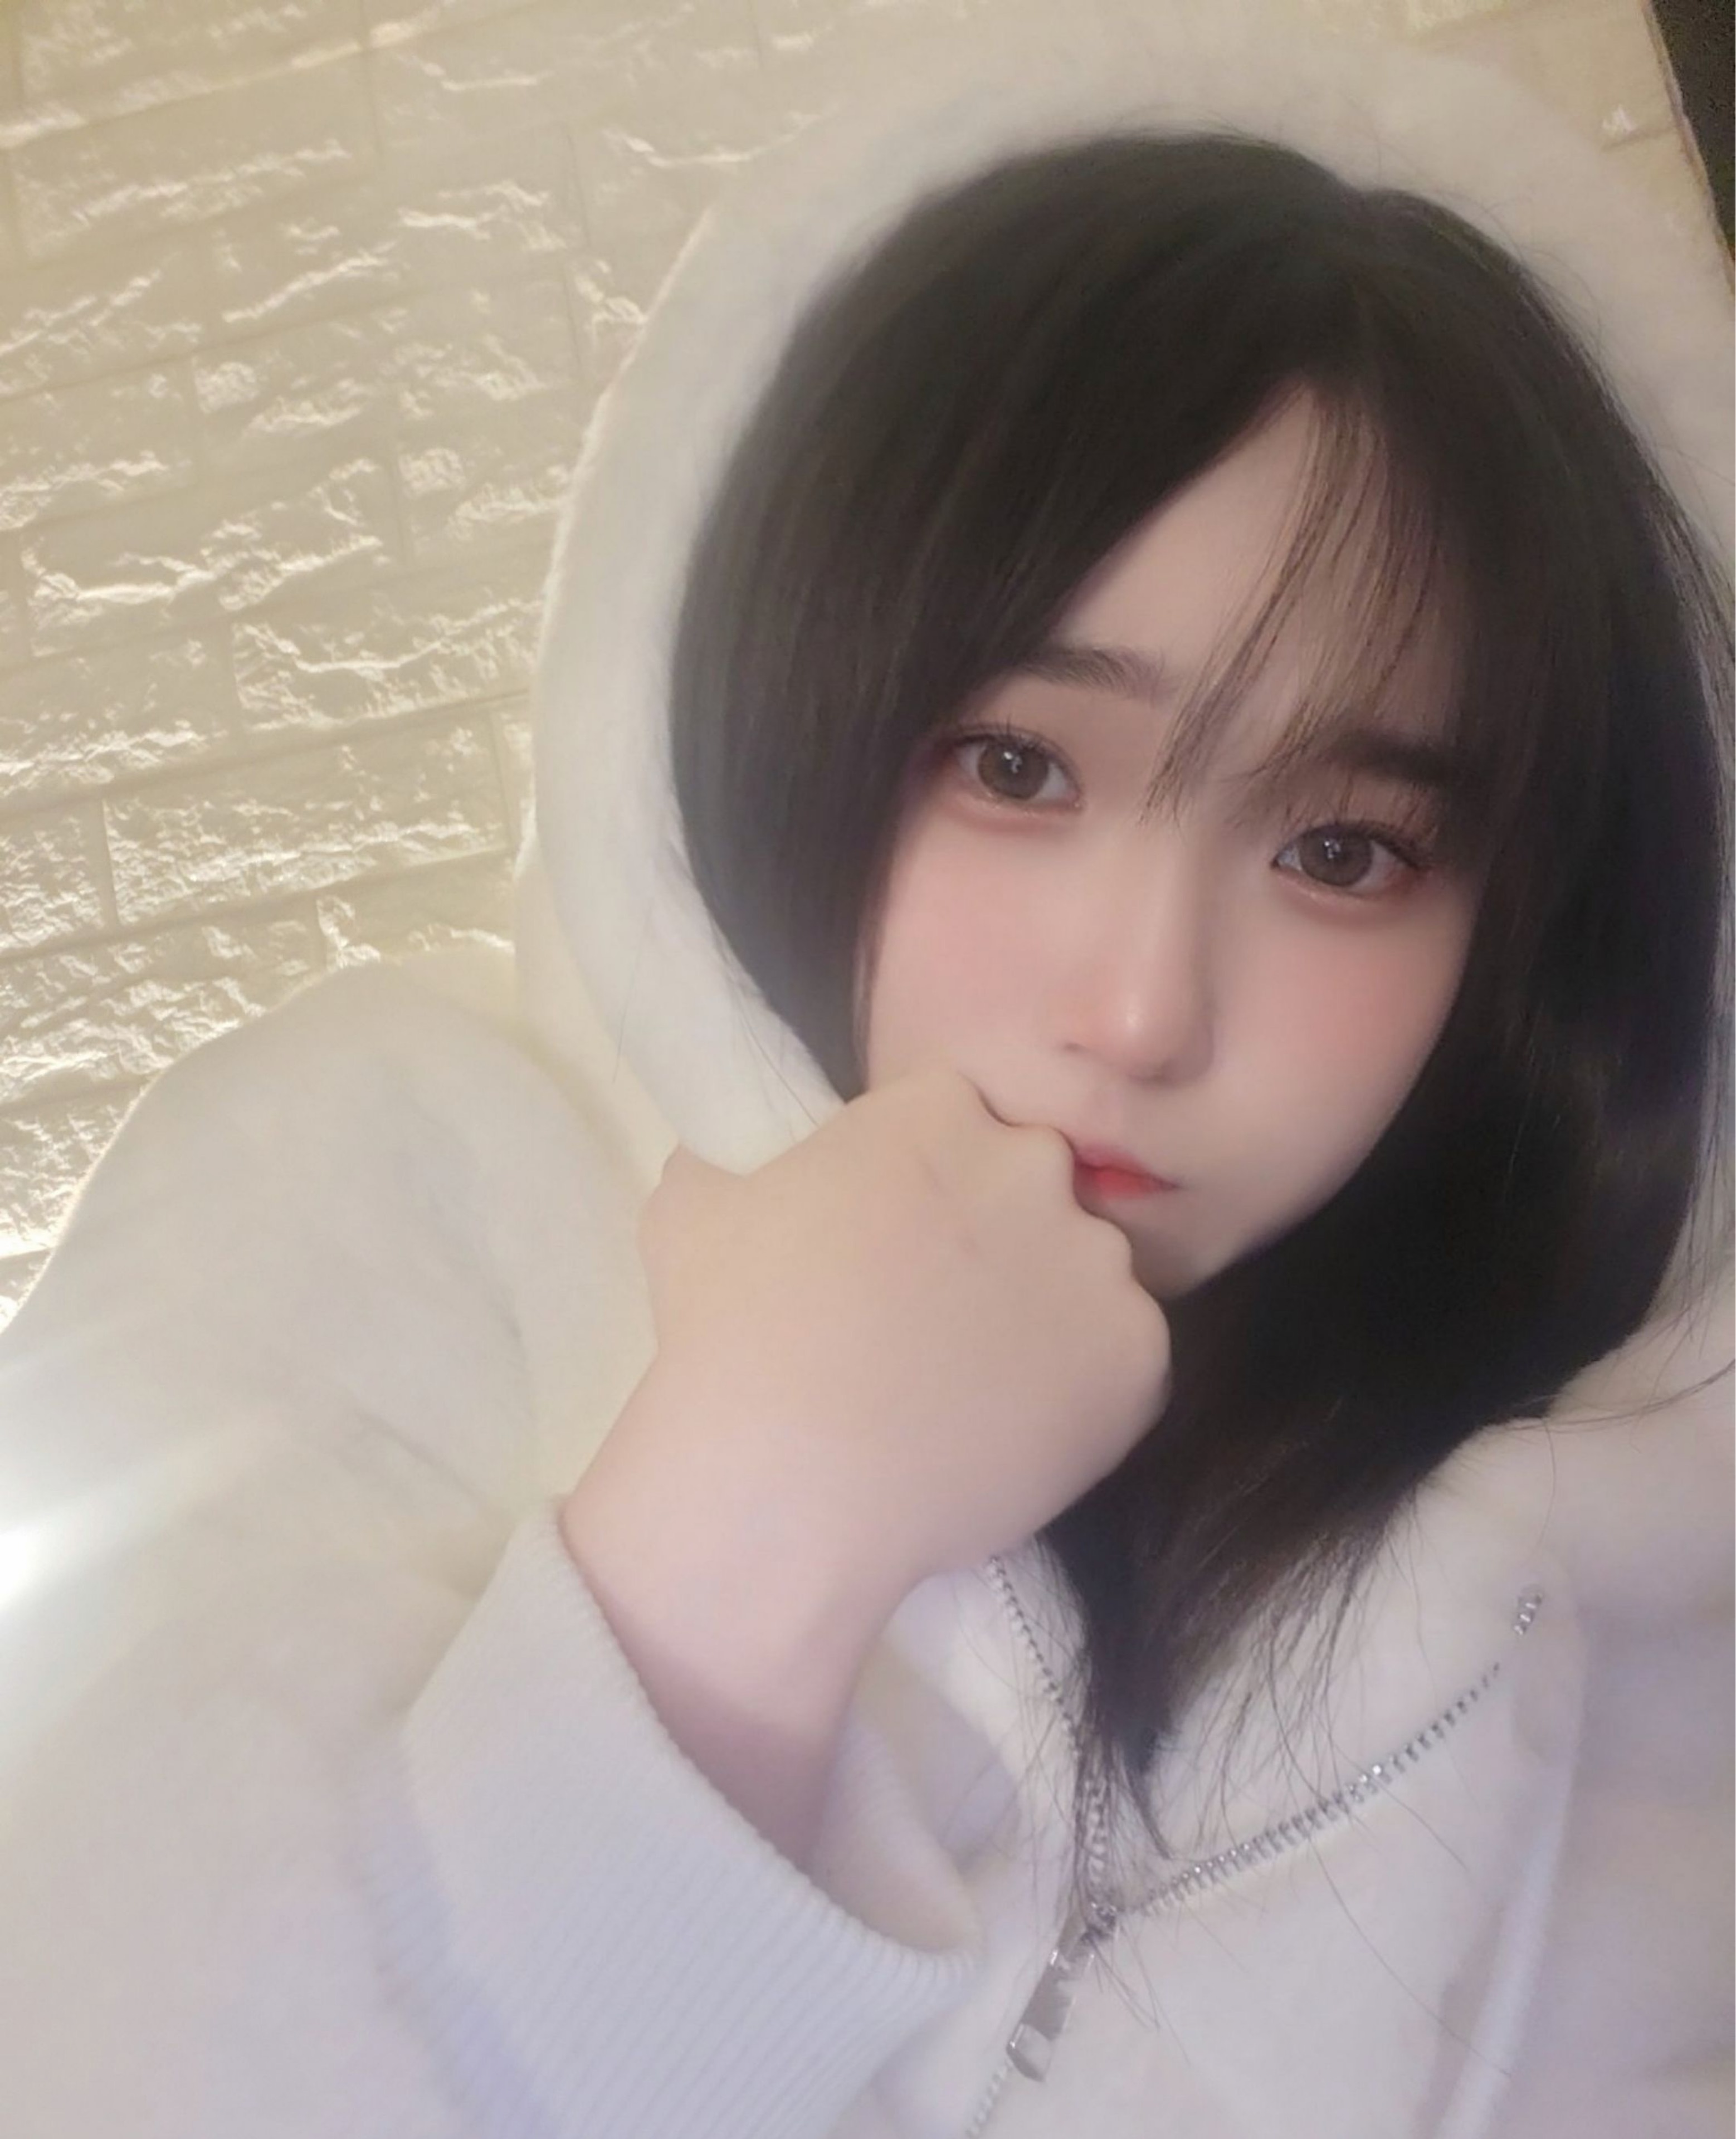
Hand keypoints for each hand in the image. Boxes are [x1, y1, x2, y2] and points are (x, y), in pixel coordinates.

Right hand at [621, 1064, 1170, 1600]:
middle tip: (943, 1315)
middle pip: (1036, 1186)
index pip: (960, 1117)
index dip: (931, 1182)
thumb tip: (719, 1165)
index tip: (901, 1239)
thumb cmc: (729, 1335)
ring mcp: (1094, 1261)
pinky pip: (1125, 1363)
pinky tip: (1014, 1430)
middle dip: (1002, 1236)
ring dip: (1048, 1315)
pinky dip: (1084, 1395)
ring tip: (980, 1388)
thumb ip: (725, 1167)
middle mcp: (1032, 1166)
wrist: (789, 1480)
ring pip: (1087, 1275)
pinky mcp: (1137, 1356)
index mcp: (936, 1110)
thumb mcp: (692, 1212)